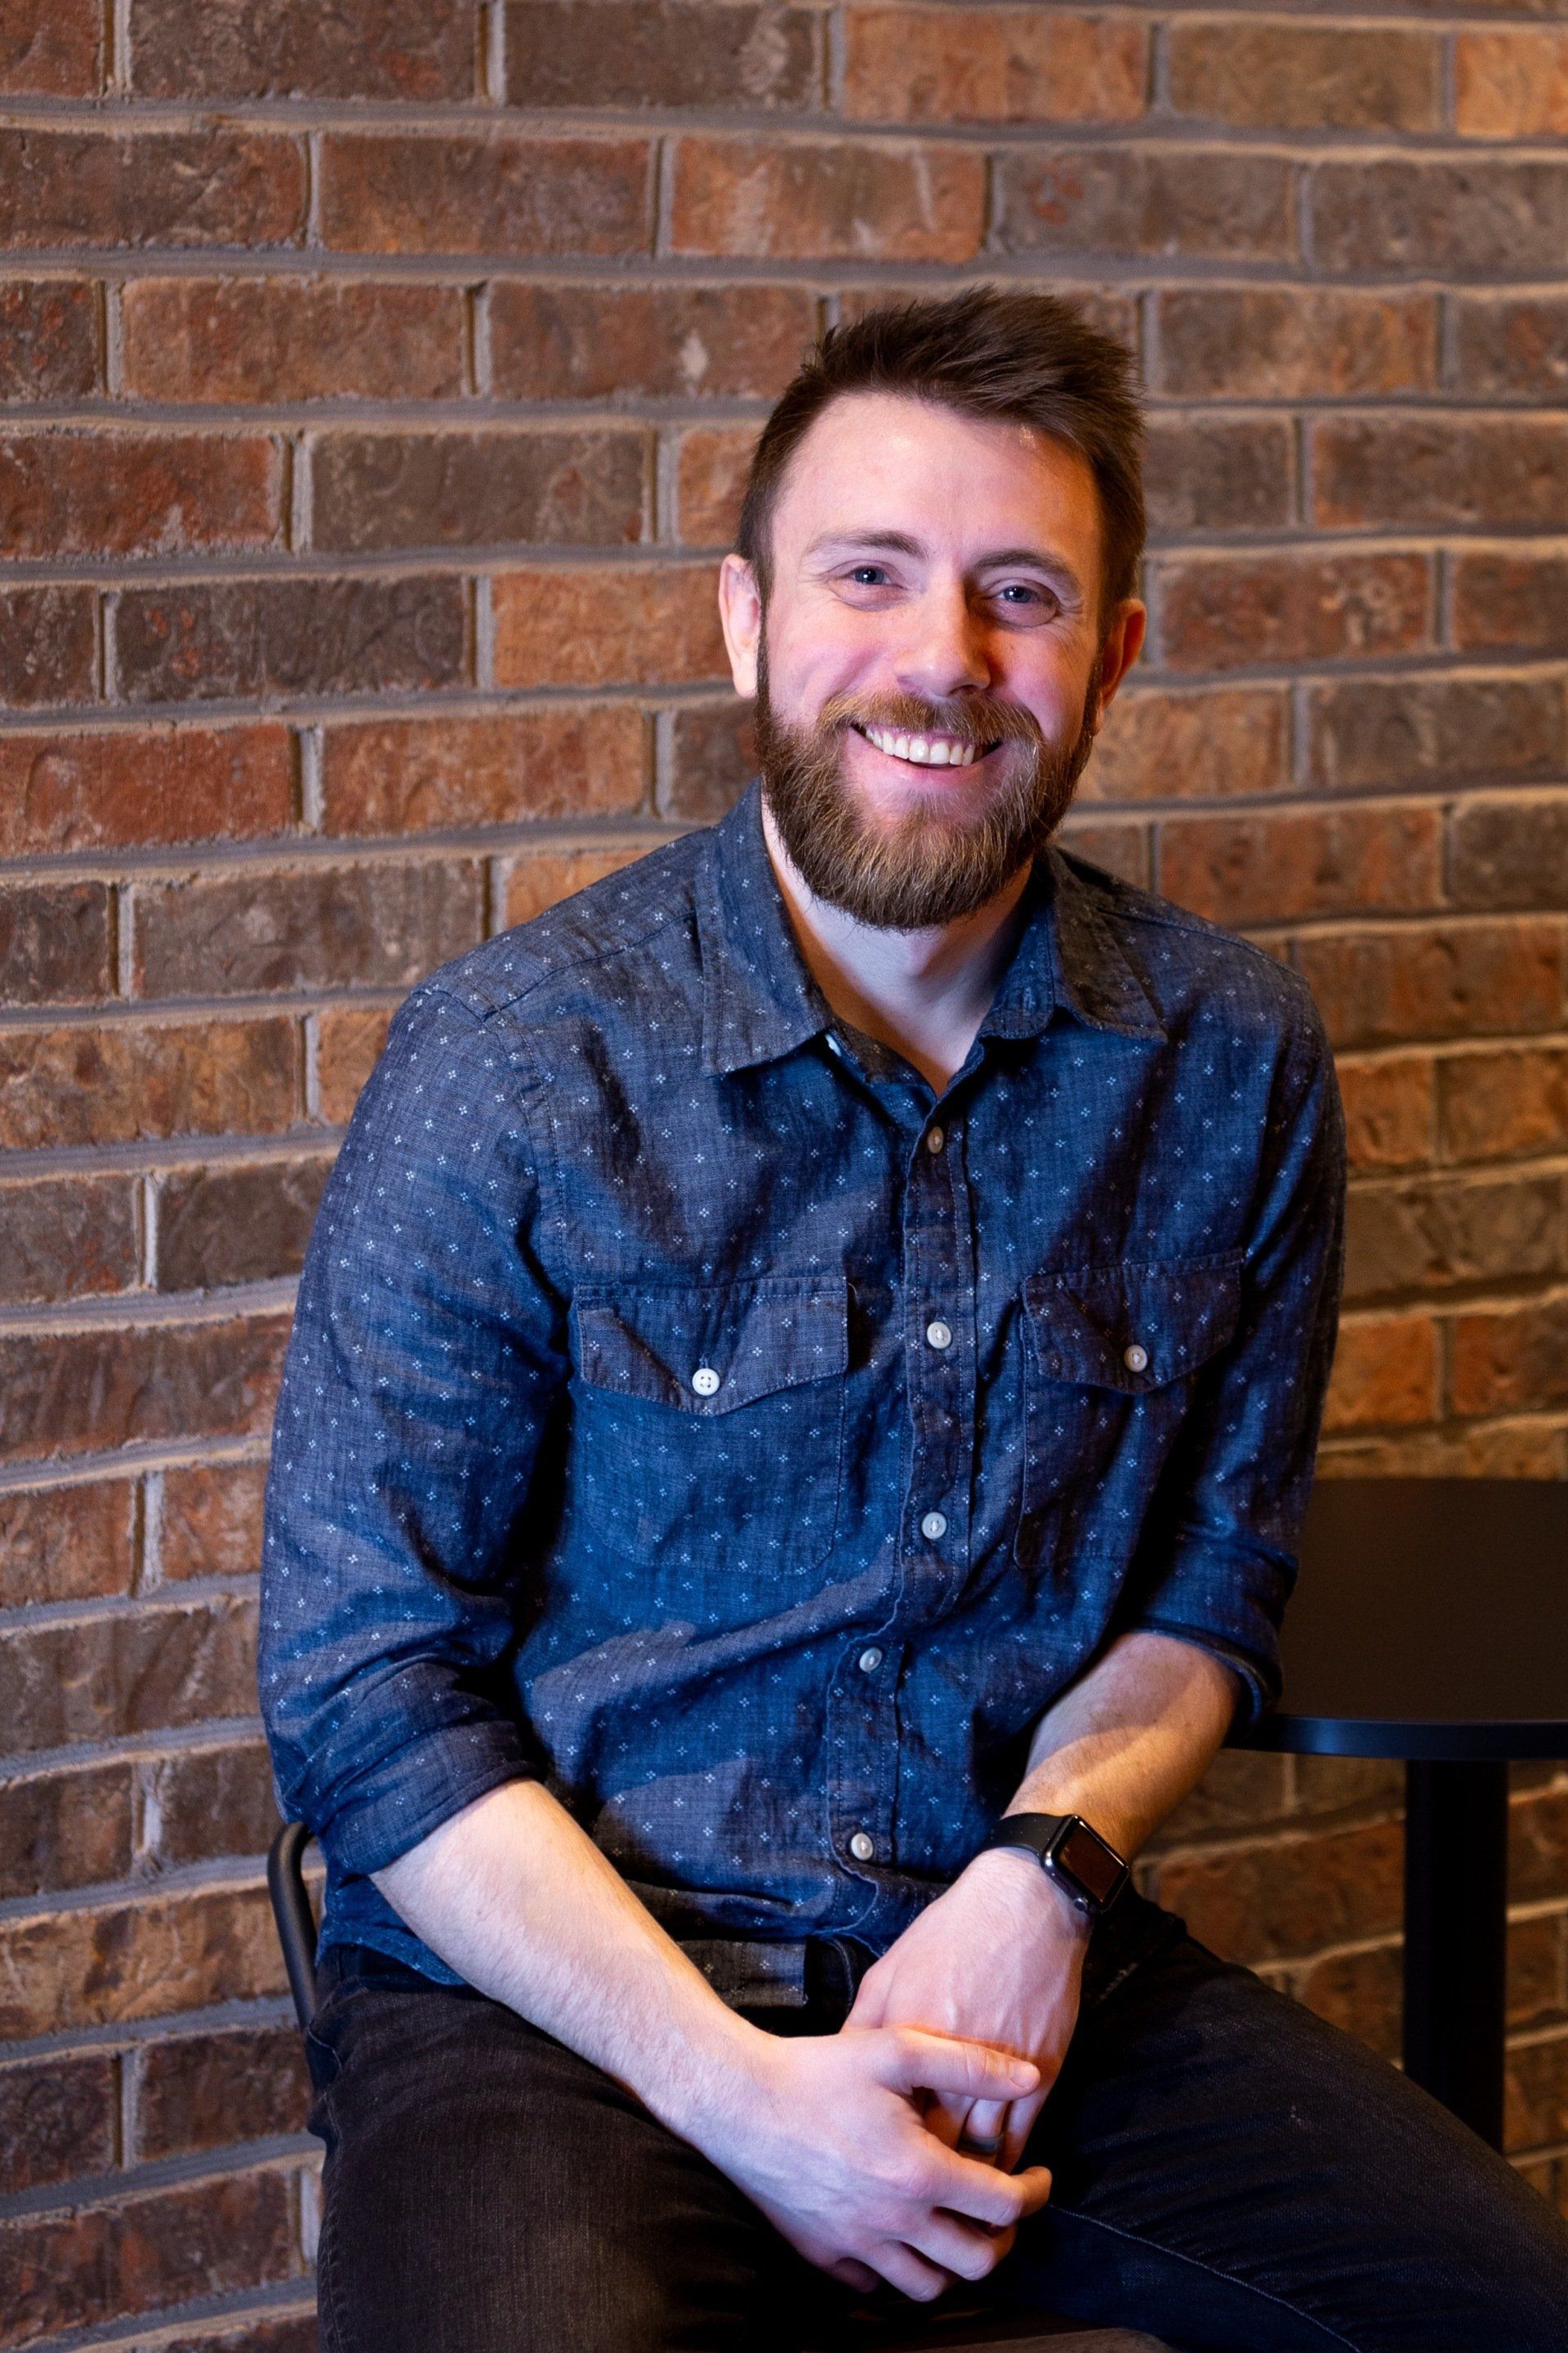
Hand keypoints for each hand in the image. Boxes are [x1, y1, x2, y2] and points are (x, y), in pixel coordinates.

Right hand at [693, 2022, 1051, 2301]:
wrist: (738, 2102)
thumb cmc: (816, 2071)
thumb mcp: (896, 2049)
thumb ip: (969, 2063)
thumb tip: (1029, 2076)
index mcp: (919, 2173)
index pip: (1004, 2206)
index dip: (1035, 2192)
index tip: (1038, 2176)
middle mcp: (893, 2221)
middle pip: (976, 2261)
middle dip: (1004, 2238)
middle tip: (1002, 2207)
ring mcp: (856, 2244)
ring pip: (927, 2287)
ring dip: (953, 2263)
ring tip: (955, 2226)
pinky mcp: (822, 2252)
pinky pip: (873, 2285)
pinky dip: (896, 2269)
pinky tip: (898, 2232)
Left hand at [846, 1850, 1089, 2170]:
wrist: (1026, 1906)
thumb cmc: (951, 1934)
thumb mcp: (890, 1970)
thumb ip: (865, 2024)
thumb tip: (841, 2066)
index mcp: (910, 2035)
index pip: (889, 2113)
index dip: (880, 2146)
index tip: (868, 2165)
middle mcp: (954, 2060)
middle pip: (934, 2145)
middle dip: (921, 2178)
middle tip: (908, 2201)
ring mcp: (1002, 2069)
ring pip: (981, 2152)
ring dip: (966, 2183)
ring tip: (949, 2199)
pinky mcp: (1041, 2071)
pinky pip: (1022, 2135)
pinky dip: (1006, 2161)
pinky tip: (992, 2174)